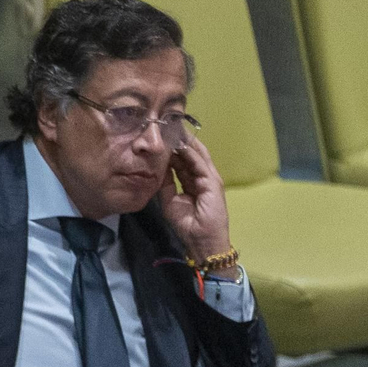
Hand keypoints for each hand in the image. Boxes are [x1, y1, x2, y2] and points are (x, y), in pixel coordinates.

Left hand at [159, 136, 233, 272]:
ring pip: (196, 154)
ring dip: (185, 142)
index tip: (159, 137)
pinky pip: (200, 164)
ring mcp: (210, 178)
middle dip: (179, 140)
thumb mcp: (170, 201)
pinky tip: (181, 144)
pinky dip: (191, 153)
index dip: (172, 148)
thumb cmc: (187, 225)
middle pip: (191, 153)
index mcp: (193, 181)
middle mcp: (203, 176)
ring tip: (172, 128)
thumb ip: (165, 185)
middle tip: (165, 126)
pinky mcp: (213, 182)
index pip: (183, 160)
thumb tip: (155, 170)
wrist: (202, 241)